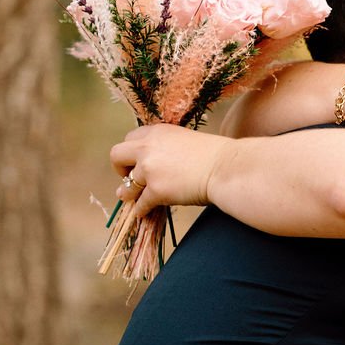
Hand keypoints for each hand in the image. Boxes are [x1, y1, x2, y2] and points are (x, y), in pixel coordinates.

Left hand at [111, 124, 233, 217]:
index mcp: (157, 132)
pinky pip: (141, 203)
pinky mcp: (156, 190)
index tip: (136, 161)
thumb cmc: (216, 155)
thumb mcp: (186, 140)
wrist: (227, 168)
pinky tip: (145, 213)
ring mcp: (150, 169)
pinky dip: (142, 210)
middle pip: (117, 155)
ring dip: (129, 192)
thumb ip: (166, 147)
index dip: (132, 152)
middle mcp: (148, 147)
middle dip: (120, 168)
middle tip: (128, 177)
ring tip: (131, 197)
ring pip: (127, 185)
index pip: (130, 138)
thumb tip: (154, 164)